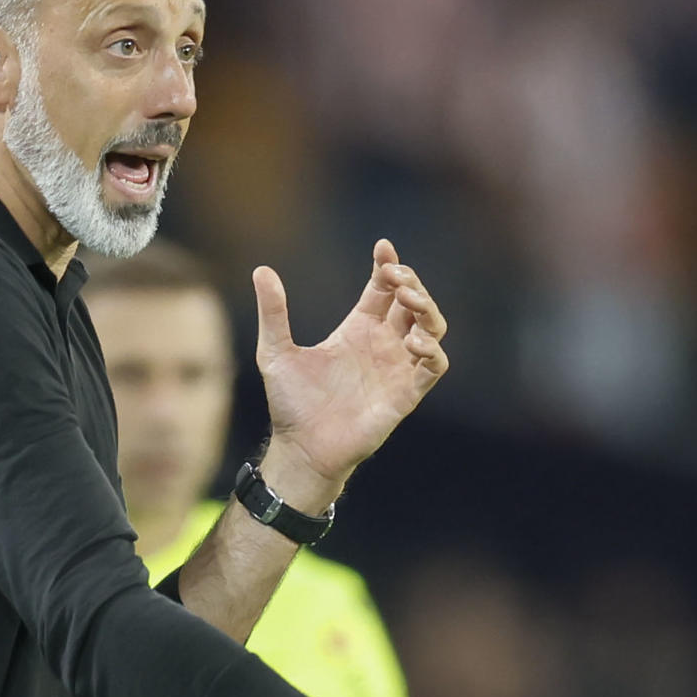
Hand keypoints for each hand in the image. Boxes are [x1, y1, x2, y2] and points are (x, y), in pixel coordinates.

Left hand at [252, 240, 448, 500]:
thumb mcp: (275, 352)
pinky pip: (434, 367)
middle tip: (396, 276)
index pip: (383, 289)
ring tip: (408, 300)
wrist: (301, 448)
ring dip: (428, 309)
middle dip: (411, 283)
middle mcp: (381, 345)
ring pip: (432, 328)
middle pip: (413, 302)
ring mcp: (396, 368)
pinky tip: (412, 341)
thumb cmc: (291, 404)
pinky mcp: (406, 394)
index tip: (383, 248)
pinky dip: (432, 350)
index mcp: (356, 329)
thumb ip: (273, 312)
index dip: (388, 265)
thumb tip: (261, 269)